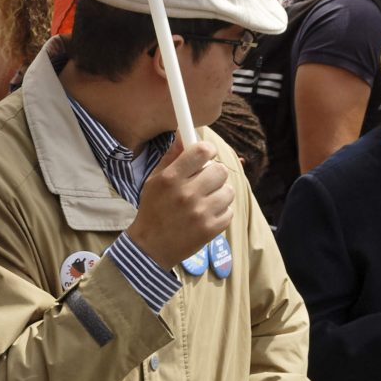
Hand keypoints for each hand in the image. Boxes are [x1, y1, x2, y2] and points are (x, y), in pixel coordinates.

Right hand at [125, 141, 233, 273]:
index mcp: (171, 179)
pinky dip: (221, 212)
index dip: (208, 150)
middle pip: (220, 170)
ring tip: (206, 200)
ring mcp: (200, 213)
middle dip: (214, 173)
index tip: (206, 156)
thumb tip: (183, 133)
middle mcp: (186, 194)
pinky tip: (207, 215)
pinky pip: (229, 211)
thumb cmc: (152, 210)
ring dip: (219, 194)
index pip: (202, 151)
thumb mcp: (154, 180)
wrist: (150, 247)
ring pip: (228, 191)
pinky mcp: (211, 229)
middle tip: (205, 181)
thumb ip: (171, 157)